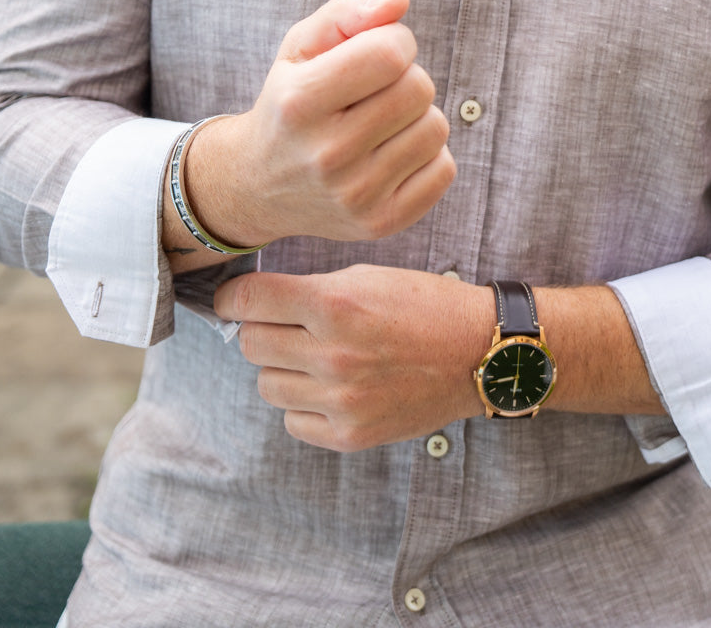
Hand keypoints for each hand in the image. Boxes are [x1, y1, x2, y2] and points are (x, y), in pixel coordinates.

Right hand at [184, 0, 454, 248]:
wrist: (259, 185)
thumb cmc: (291, 100)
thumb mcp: (300, 46)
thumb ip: (348, 13)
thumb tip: (398, 3)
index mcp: (300, 102)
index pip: (390, 53)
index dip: (394, 41)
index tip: (374, 52)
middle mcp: (326, 155)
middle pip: (419, 89)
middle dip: (405, 78)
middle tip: (374, 91)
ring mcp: (355, 196)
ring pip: (436, 128)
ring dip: (415, 117)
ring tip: (379, 123)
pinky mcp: (381, 223)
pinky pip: (444, 169)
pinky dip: (425, 155)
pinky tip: (389, 153)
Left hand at [214, 265, 494, 450]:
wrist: (477, 353)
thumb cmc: (424, 306)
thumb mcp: (369, 277)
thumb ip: (312, 288)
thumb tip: (255, 301)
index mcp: (337, 303)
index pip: (249, 301)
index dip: (233, 297)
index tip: (234, 299)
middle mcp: (334, 353)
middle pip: (251, 344)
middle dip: (262, 329)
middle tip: (287, 325)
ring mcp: (341, 399)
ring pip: (267, 385)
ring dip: (283, 368)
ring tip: (316, 356)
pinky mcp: (350, 434)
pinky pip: (293, 421)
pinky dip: (304, 404)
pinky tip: (331, 386)